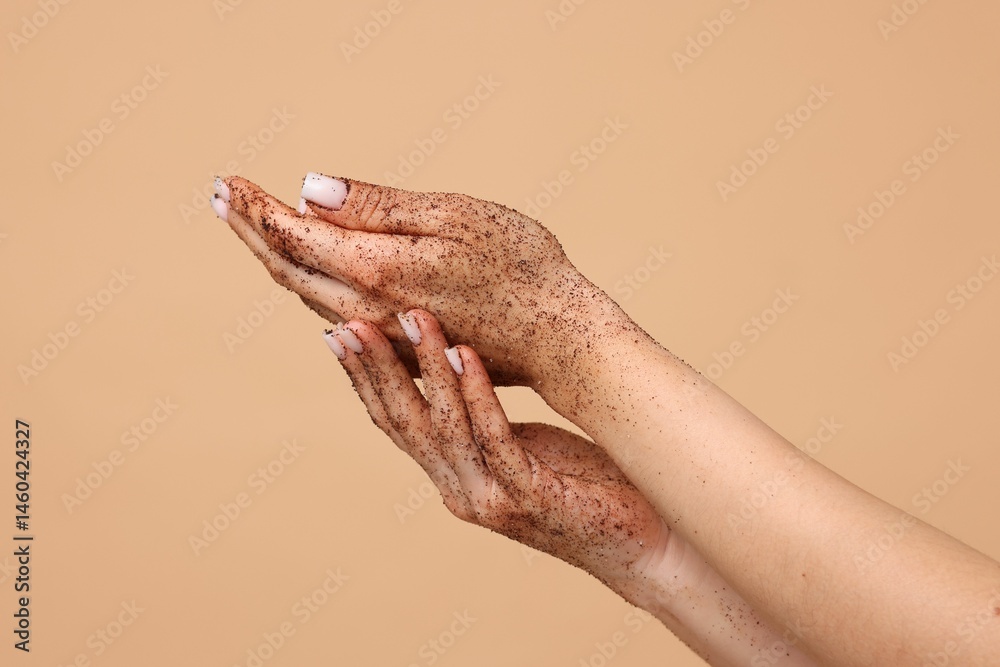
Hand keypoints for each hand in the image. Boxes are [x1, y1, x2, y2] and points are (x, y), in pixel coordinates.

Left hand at [213, 173, 642, 387]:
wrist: (560, 336)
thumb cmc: (520, 266)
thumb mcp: (453, 216)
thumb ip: (377, 207)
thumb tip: (309, 191)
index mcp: (376, 270)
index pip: (293, 237)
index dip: (256, 209)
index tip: (227, 183)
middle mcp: (367, 310)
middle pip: (290, 270)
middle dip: (253, 230)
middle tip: (224, 196)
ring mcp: (381, 335)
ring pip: (310, 293)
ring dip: (277, 256)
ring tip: (254, 224)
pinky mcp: (399, 347)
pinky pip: (338, 312)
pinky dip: (310, 283)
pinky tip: (307, 272)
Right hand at [323, 308, 667, 594]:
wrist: (647, 545)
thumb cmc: (587, 486)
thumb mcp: (524, 447)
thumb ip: (484, 424)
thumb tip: (455, 367)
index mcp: (455, 479)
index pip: (396, 425)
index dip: (365, 381)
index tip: (342, 333)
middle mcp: (463, 493)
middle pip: (405, 426)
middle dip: (375, 371)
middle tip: (349, 323)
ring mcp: (493, 500)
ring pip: (443, 429)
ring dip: (423, 369)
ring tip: (412, 319)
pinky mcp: (530, 499)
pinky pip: (494, 438)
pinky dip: (475, 394)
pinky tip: (465, 354)